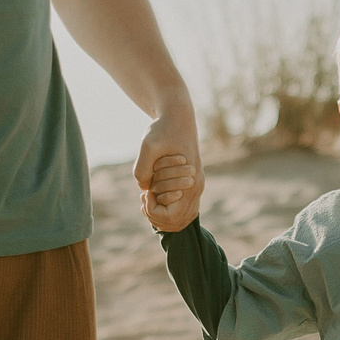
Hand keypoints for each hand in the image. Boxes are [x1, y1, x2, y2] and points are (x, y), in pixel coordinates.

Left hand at [134, 101, 202, 221]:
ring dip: (160, 213)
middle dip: (155, 213)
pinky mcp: (191, 184)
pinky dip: (166, 208)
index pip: (171, 217)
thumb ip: (142, 170)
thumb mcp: (148, 145)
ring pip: (180, 219)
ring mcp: (196, 187)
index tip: (145, 192)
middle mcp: (197, 188)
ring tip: (148, 196)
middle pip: (176, 222)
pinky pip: (182, 209)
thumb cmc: (163, 129)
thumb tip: (144, 190)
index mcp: (191, 182)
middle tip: (145, 194)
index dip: (153, 210)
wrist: (178, 117)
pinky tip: (154, 194)